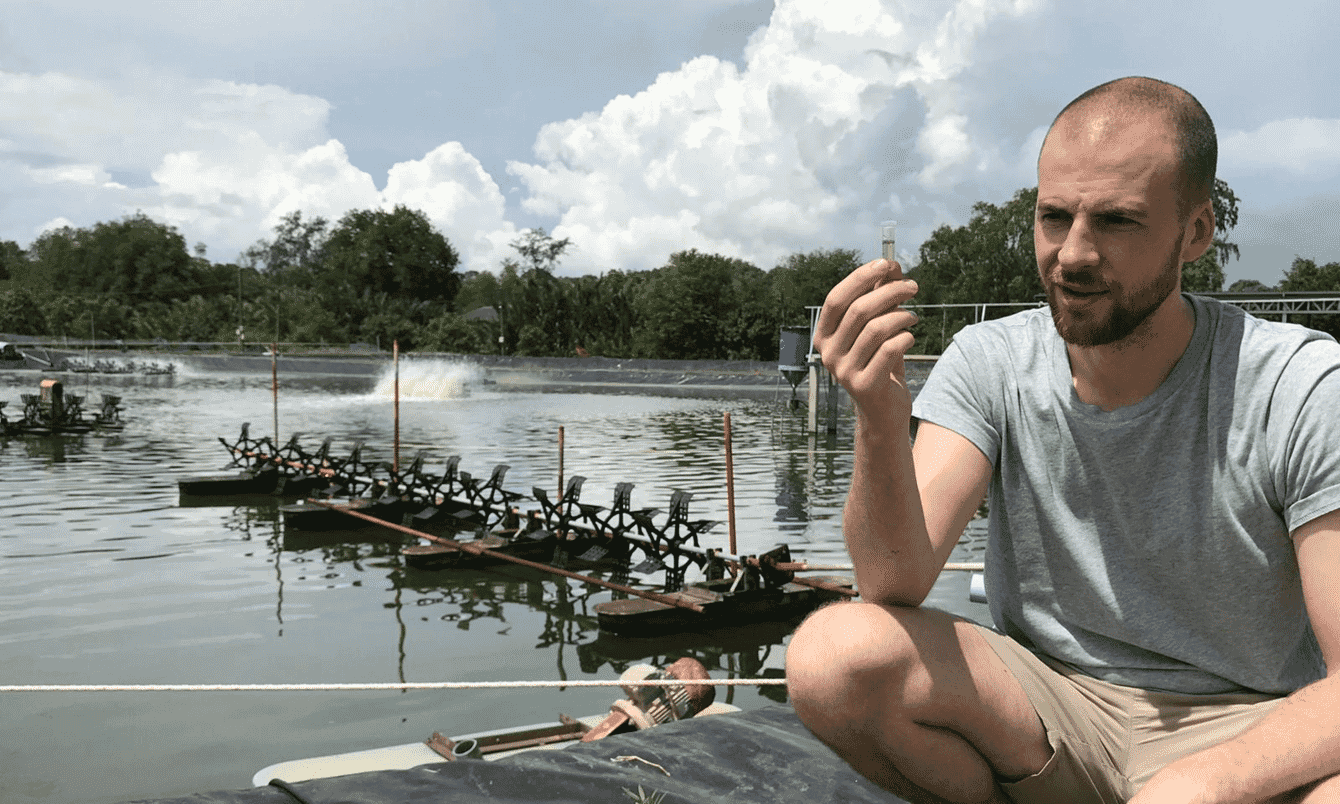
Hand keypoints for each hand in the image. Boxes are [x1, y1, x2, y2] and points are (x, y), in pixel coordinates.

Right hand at [814, 258, 919, 417]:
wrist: (883, 411)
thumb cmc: (879, 363)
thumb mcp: (876, 329)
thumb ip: (879, 299)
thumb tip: (891, 266)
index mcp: (824, 335)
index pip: (837, 298)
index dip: (861, 278)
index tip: (887, 263)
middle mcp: (828, 353)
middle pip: (859, 310)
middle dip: (890, 292)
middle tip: (913, 286)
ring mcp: (843, 371)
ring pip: (876, 329)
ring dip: (902, 316)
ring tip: (913, 316)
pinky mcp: (864, 386)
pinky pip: (889, 350)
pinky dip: (905, 338)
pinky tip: (910, 338)